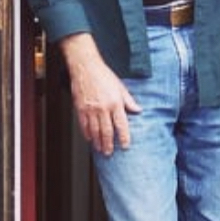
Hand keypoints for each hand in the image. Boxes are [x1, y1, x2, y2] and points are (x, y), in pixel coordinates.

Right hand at [60, 33, 140, 155]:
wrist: (86, 67)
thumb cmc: (103, 75)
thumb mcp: (120, 87)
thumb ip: (129, 101)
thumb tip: (138, 110)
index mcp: (115, 103)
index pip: (121, 124)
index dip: (124, 137)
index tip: (125, 146)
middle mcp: (103, 108)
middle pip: (106, 131)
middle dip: (108, 144)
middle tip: (109, 152)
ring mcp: (91, 109)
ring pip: (94, 131)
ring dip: (97, 142)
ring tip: (100, 149)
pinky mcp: (81, 109)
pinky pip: (84, 125)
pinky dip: (87, 134)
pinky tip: (89, 138)